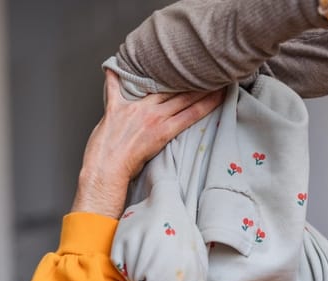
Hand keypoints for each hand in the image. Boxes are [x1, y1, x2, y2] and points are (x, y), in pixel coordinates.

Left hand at [72, 70, 223, 217]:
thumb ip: (161, 135)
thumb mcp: (153, 153)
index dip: (210, 100)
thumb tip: (164, 125)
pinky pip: (114, 87)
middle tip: (210, 74)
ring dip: (169, 76)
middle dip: (198, 86)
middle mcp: (152, 116)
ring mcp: (133, 109)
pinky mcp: (115, 108)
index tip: (221, 91)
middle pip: (181, 97)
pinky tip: (114, 63)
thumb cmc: (128, 170)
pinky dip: (114, 75)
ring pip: (157, 89)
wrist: (106, 171)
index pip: (193, 112)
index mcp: (163, 130)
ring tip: (178, 65)